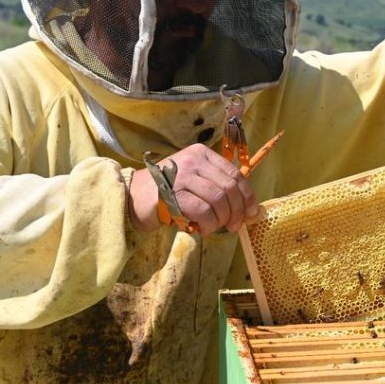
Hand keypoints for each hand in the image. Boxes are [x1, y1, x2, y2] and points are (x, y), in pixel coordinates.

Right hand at [128, 144, 257, 234]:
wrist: (132, 196)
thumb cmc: (168, 192)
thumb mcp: (195, 181)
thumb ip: (217, 188)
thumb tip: (248, 209)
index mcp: (202, 154)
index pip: (235, 173)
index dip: (247, 195)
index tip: (252, 212)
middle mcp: (193, 160)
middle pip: (229, 187)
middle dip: (237, 210)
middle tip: (235, 226)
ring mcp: (182, 174)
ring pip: (218, 199)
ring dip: (222, 219)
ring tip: (216, 228)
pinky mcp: (172, 193)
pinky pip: (202, 211)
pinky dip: (209, 224)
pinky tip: (204, 229)